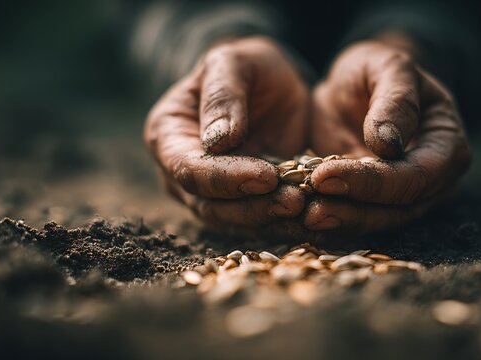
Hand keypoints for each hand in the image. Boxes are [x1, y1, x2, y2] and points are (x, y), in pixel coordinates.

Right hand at [144, 37, 308, 226]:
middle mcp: (181, 172)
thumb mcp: (234, 63)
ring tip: (307, 210)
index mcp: (168, 135)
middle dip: (253, 207)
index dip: (226, 178)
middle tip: (295, 201)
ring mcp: (209, 194)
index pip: (189, 169)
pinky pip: (258, 224)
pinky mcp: (240, 205)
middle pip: (210, 205)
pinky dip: (283, 225)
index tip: (266, 176)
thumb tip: (217, 141)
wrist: (272, 85)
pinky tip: (312, 219)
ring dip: (270, 220)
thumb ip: (223, 96)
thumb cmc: (247, 67)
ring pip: (234, 222)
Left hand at [306, 36, 470, 232]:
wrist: (353, 88)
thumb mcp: (388, 66)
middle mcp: (434, 182)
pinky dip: (329, 221)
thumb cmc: (377, 70)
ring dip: (339, 222)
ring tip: (303, 217)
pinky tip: (299, 218)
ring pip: (375, 221)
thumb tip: (388, 144)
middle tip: (310, 206)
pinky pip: (355, 219)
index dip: (374, 182)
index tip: (326, 174)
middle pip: (398, 209)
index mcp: (448, 146)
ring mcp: (405, 199)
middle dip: (353, 209)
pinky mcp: (374, 206)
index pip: (416, 177)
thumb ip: (395, 100)